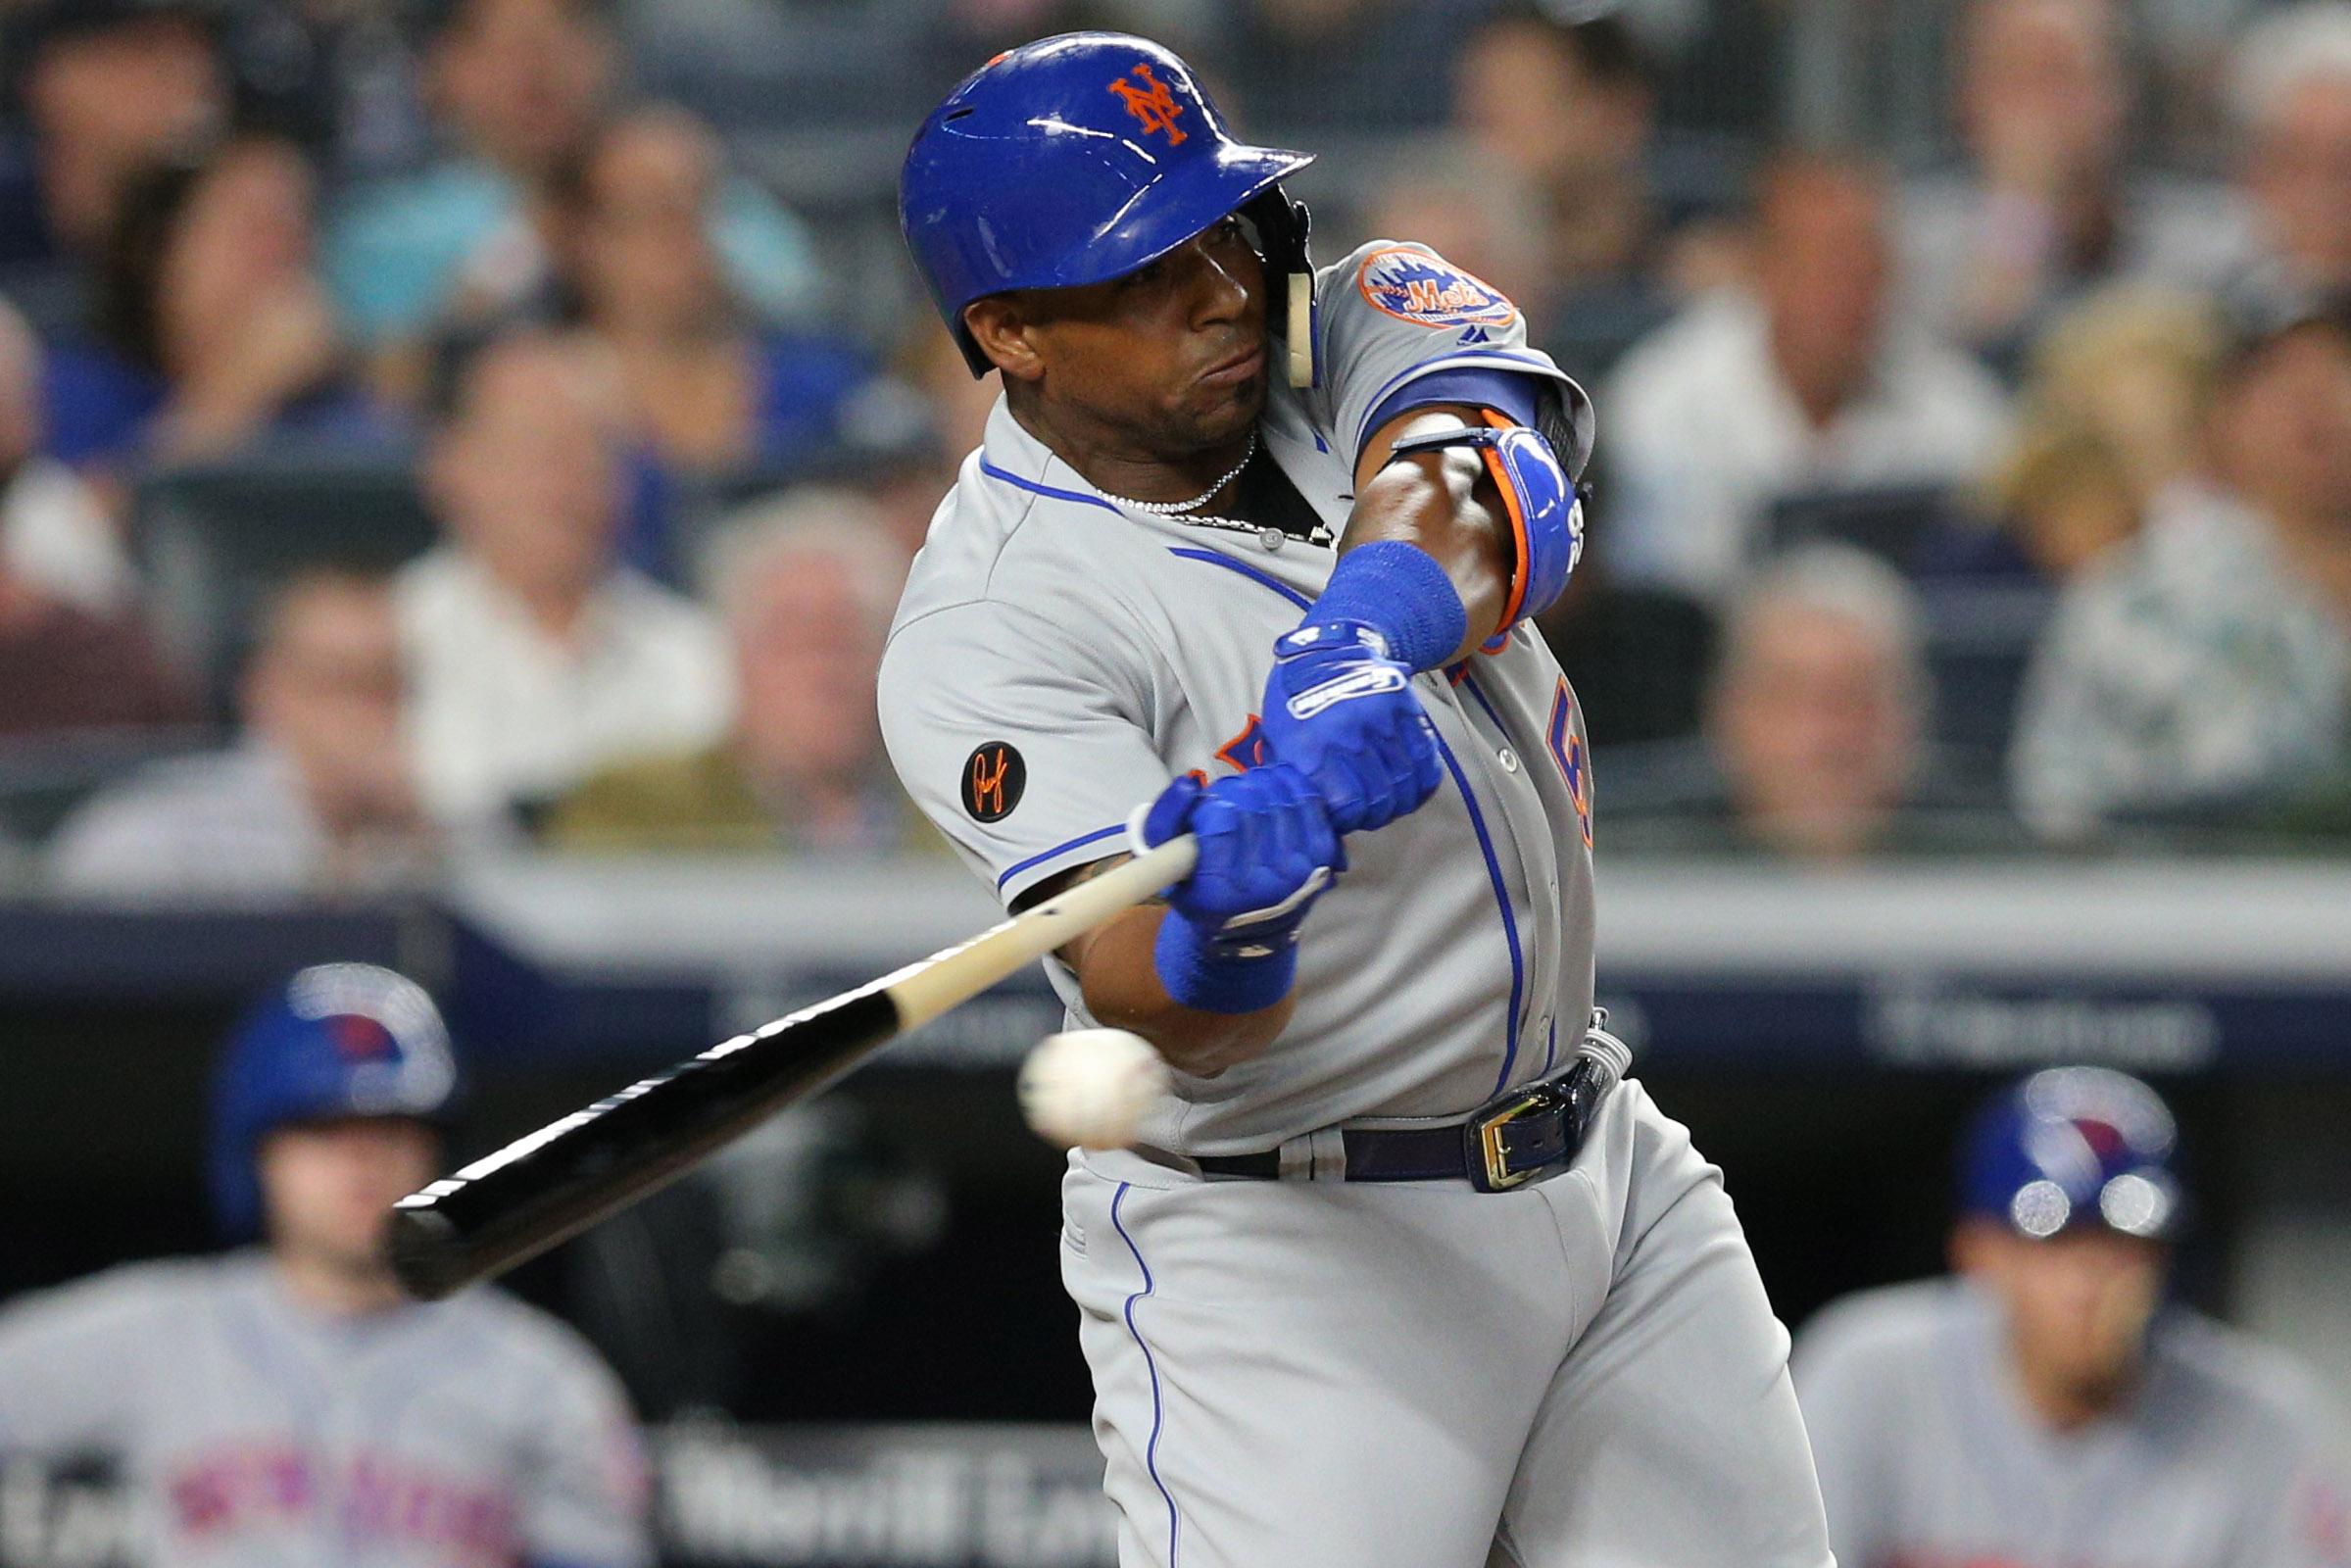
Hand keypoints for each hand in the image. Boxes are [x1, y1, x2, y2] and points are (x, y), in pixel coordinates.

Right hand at [1137, 766, 1341, 947]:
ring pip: (1280, 797)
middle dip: (1235, 790)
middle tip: (1227, 797)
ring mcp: (1298, 869)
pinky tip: (1274, 783)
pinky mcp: (1322, 855)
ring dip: (1261, 783)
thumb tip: (1188, 784)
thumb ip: (1165, 820)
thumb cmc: (1201, 892)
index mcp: (1221, 891)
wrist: (1250, 929)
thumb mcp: (1166, 864)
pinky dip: (1290, 782)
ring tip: (1248, 792)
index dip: (1211, 803)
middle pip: (1253, 805)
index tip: (1207, 808)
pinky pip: (1309, 800)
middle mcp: (1265, 883)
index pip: (1222, 821)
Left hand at [1258, 619, 1442, 833]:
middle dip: (1378, 815)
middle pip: (1381, 797)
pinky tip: (1413, 789)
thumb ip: (1294, 780)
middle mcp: (1348, 734)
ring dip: (1402, 801)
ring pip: (1407, 781)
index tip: (1347, 818)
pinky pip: (1426, 757)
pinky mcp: (1404, 707)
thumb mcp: (1277, 740)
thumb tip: (1315, 819)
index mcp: (1311, 747)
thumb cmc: (1294, 703)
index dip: (1351, 820)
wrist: (1324, 650)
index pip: (1348, 804)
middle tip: (1371, 813)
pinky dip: (1423, 781)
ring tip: (1391, 803)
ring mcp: (1380, 719)